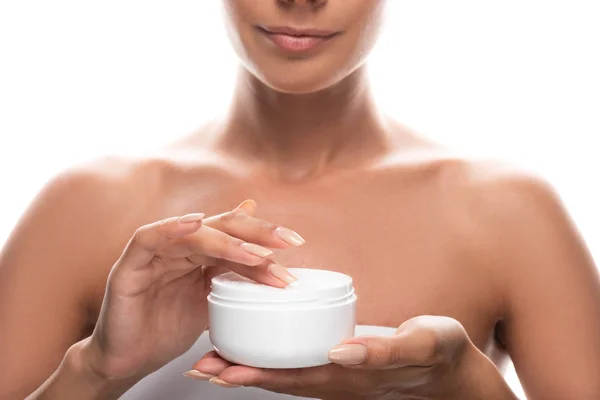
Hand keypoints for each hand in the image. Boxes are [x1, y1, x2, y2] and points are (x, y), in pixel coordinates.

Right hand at [81, 200, 304, 382]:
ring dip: (226, 241)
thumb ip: (235, 279)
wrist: (129, 361)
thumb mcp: (213, 305)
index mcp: (199, 254)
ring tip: (257, 255)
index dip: (265, 236)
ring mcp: (155, 254)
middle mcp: (179, 248)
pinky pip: (148, 239)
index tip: (297, 244)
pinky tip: (196, 223)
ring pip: (193, 234)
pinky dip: (171, 228)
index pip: (235, 236)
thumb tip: (266, 256)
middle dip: (256, 233)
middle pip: (220, 228)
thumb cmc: (169, 330)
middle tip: (288, 242)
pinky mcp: (129, 267)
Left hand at [188, 316, 485, 399]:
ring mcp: (339, 376)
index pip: (291, 377)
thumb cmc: (441, 355)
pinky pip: (300, 364)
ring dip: (250, 368)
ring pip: (285, 374)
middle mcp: (337, 381)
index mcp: (350, 377)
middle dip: (238, 374)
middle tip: (200, 366)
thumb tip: (341, 351)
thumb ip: (384, 350)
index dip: (252, 373)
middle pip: (278, 379)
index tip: (218, 369)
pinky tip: (261, 346)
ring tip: (216, 360)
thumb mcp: (422, 345)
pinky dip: (273, 359)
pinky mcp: (343, 366)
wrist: (455, 372)